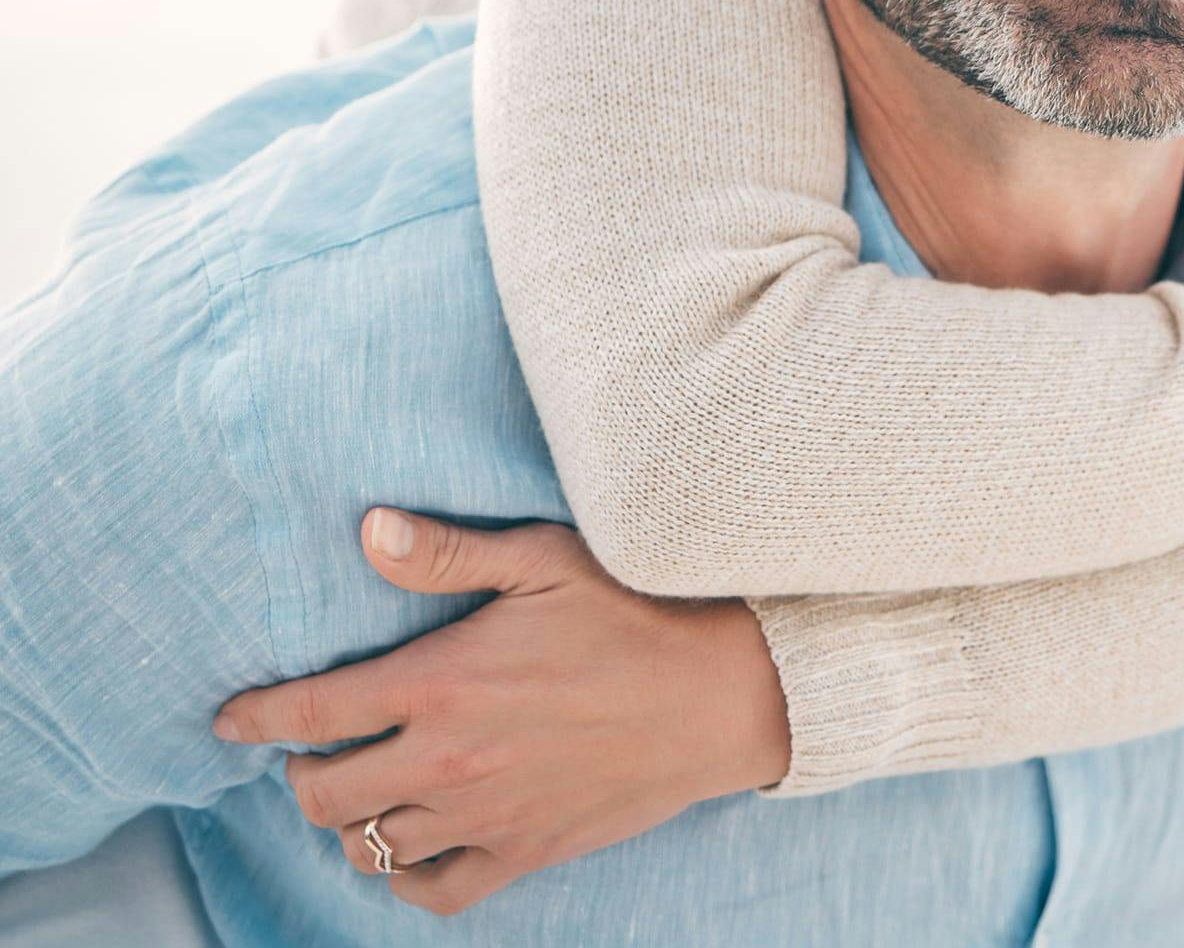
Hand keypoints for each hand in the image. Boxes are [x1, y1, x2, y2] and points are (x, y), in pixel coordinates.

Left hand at [213, 509, 791, 916]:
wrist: (717, 693)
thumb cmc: (634, 611)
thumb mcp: (544, 559)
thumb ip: (447, 553)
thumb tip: (367, 529)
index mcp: (442, 683)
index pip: (315, 712)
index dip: (259, 718)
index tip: (229, 720)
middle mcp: (448, 760)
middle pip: (325, 795)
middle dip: (299, 774)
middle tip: (311, 749)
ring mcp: (484, 815)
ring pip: (370, 846)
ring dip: (348, 821)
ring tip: (357, 791)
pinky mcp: (524, 850)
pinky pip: (434, 892)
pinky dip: (404, 879)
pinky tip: (407, 850)